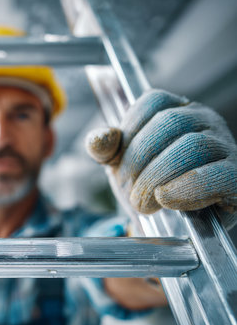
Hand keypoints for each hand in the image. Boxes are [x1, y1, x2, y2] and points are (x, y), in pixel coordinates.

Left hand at [85, 89, 236, 213]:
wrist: (175, 223)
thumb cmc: (148, 185)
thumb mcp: (120, 165)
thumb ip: (106, 150)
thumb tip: (100, 138)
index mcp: (176, 110)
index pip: (152, 101)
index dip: (129, 129)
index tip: (117, 159)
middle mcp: (205, 121)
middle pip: (169, 122)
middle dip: (138, 160)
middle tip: (128, 189)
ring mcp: (226, 146)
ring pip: (192, 146)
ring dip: (157, 177)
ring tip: (143, 202)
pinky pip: (219, 175)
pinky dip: (187, 187)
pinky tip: (167, 199)